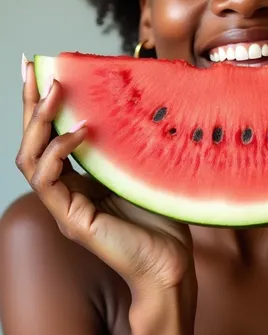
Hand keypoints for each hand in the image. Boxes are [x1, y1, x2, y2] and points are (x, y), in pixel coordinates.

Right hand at [16, 60, 195, 309]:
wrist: (171, 266)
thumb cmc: (162, 219)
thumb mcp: (141, 169)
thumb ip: (128, 143)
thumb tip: (133, 99)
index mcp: (79, 182)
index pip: (51, 138)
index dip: (42, 105)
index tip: (42, 69)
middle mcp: (66, 193)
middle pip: (32, 143)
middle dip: (30, 104)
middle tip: (32, 68)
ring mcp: (64, 207)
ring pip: (30, 159)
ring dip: (40, 121)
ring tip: (54, 90)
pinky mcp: (71, 219)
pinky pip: (48, 179)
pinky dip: (58, 150)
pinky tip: (80, 130)